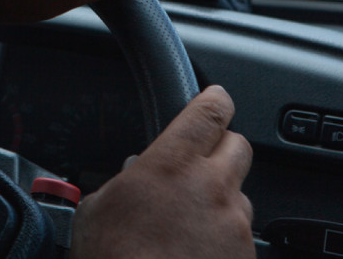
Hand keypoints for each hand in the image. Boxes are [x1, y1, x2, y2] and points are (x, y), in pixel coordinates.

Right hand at [70, 85, 253, 258]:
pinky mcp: (245, 258)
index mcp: (172, 164)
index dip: (215, 101)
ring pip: (241, 196)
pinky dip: (223, 240)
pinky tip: (195, 254)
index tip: (214, 100)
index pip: (210, 111)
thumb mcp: (98, 208)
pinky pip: (242, 238)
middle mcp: (213, 188)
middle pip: (239, 146)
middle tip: (201, 163)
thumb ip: (125, 180)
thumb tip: (133, 178)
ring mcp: (234, 226)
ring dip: (222, 201)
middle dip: (223, 149)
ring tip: (191, 225)